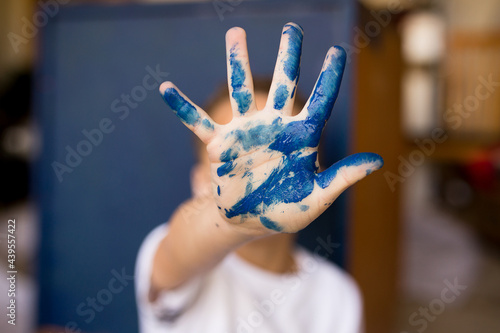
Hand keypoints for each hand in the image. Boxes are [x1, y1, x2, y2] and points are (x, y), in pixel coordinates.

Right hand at [159, 23, 382, 233]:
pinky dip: (182, 108)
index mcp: (299, 138)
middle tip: (292, 30)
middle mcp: (273, 127)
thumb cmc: (285, 210)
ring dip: (237, 63)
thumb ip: (343, 177)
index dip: (329, 78)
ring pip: (241, 91)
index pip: (319, 102)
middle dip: (288, 57)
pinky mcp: (221, 145)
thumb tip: (379, 160)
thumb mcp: (317, 197)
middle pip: (283, 84)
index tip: (338, 51)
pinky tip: (165, 89)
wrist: (249, 221)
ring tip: (236, 34)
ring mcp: (246, 133)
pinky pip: (198, 123)